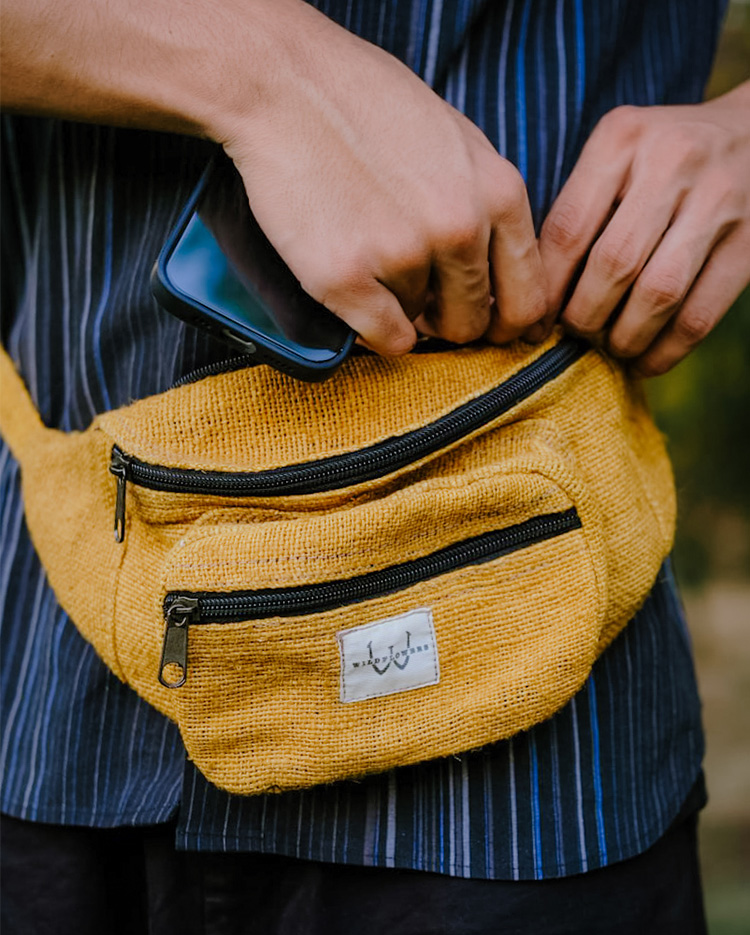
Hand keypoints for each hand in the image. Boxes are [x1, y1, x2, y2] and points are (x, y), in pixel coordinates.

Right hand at [216, 3, 546, 355]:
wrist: (285, 83)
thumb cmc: (367, 105)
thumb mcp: (458, 142)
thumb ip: (486, 206)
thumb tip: (494, 275)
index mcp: (497, 193)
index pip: (526, 297)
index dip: (503, 321)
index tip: (483, 324)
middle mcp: (459, 228)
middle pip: (473, 323)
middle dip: (447, 321)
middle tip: (420, 301)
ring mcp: (402, 254)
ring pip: (420, 326)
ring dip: (399, 307)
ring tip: (370, 257)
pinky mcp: (346, 277)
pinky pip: (384, 340)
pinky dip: (372, 330)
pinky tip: (356, 292)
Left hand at [536, 81, 749, 375]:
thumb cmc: (660, 160)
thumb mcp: (616, 157)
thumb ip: (578, 210)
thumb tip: (534, 299)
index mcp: (621, 139)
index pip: (568, 231)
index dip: (547, 292)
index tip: (535, 326)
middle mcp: (672, 161)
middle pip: (613, 265)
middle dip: (585, 317)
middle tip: (577, 335)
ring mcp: (719, 199)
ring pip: (658, 294)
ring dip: (625, 338)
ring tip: (612, 348)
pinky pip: (700, 314)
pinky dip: (666, 350)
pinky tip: (647, 361)